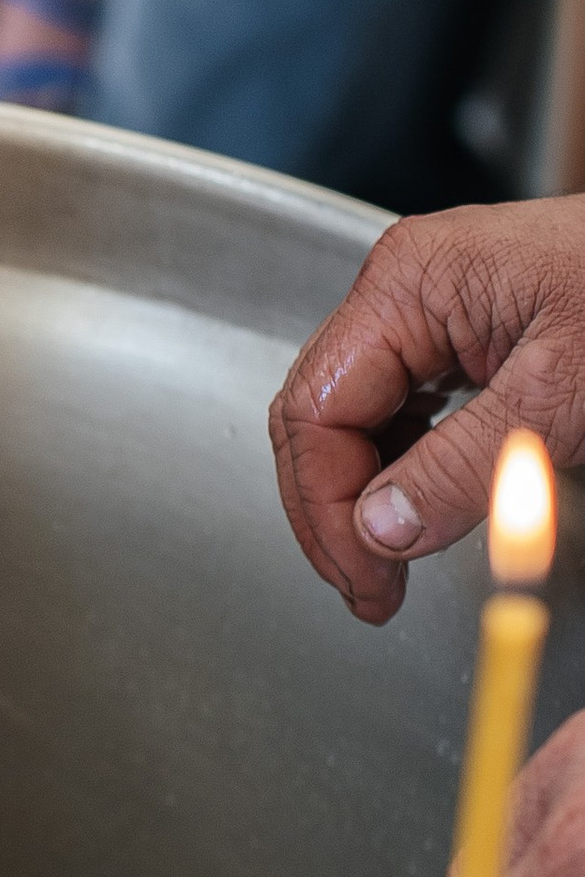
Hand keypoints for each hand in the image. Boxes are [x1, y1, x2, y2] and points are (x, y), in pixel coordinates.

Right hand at [269, 202, 584, 623]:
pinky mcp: (465, 330)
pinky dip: (404, 464)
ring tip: (390, 565)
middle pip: (322, 413)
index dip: (326, 508)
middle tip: (369, 590)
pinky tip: (422, 508)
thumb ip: (461, 466)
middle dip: (335, 510)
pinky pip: (406, 405)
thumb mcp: (560, 397)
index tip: (366, 579)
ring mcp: (432, 307)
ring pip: (358, 415)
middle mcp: (405, 290)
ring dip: (365, 494)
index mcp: (408, 285)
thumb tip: (379, 530)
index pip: (316, 411)